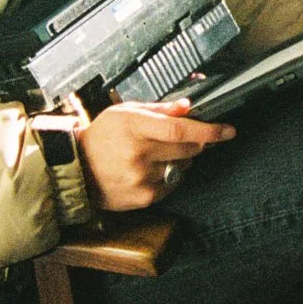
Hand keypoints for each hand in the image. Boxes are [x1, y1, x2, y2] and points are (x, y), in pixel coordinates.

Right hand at [77, 98, 234, 211]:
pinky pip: (170, 185)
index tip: (227, 130)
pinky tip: (147, 170)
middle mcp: (139, 153)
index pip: (181, 129)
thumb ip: (160, 110)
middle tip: (183, 139)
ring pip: (182, 168)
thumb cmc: (101, 137)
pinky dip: (167, 177)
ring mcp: (141, 177)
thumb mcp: (125, 113)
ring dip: (178, 161)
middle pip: (188, 149)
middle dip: (195, 143)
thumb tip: (187, 107)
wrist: (76, 168)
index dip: (209, 130)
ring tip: (153, 156)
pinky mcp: (143, 196)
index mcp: (135, 127)